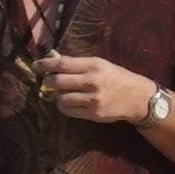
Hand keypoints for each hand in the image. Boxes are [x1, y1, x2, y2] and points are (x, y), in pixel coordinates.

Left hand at [36, 53, 155, 122]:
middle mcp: (92, 82)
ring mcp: (92, 99)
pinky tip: (69, 102)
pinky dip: (64, 106)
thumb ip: (79, 64)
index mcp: (94, 65)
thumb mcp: (101, 64)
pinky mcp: (93, 114)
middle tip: (49, 81)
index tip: (36, 65)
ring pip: (61, 98)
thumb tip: (54, 59)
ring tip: (63, 92)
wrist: (138, 98)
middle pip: (58, 81)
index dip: (46, 64)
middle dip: (49, 81)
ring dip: (57, 95)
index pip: (62, 64)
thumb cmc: (118, 78)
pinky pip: (68, 111)